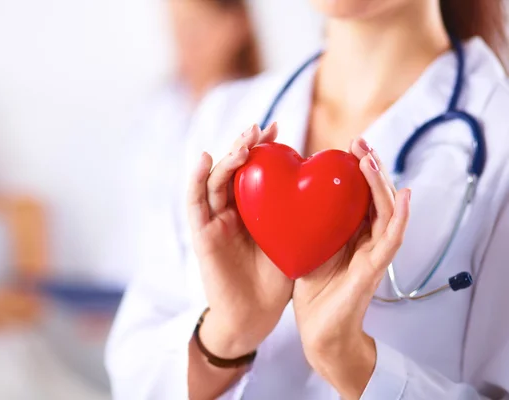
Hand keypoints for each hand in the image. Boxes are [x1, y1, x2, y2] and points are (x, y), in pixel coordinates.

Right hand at [188, 123, 292, 358]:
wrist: (255, 315)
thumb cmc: (276, 279)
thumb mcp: (292, 238)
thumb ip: (297, 213)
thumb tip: (324, 183)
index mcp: (252, 209)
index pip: (254, 170)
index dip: (263, 148)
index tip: (279, 128)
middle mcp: (230, 210)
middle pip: (233, 169)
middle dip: (245, 145)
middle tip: (262, 129)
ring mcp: (214, 221)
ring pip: (215, 180)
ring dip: (228, 156)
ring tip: (244, 140)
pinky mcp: (202, 234)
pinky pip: (195, 203)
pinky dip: (196, 179)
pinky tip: (206, 158)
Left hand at [292, 138, 410, 399]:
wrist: (320, 332)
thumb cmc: (314, 291)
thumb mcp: (307, 247)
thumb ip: (308, 223)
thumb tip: (290, 196)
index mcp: (351, 234)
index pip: (359, 195)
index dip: (357, 170)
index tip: (347, 146)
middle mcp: (367, 240)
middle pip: (376, 197)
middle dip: (370, 168)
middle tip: (359, 142)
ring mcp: (374, 254)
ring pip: (387, 212)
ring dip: (381, 183)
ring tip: (371, 158)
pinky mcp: (374, 270)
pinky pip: (391, 240)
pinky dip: (399, 216)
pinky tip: (403, 195)